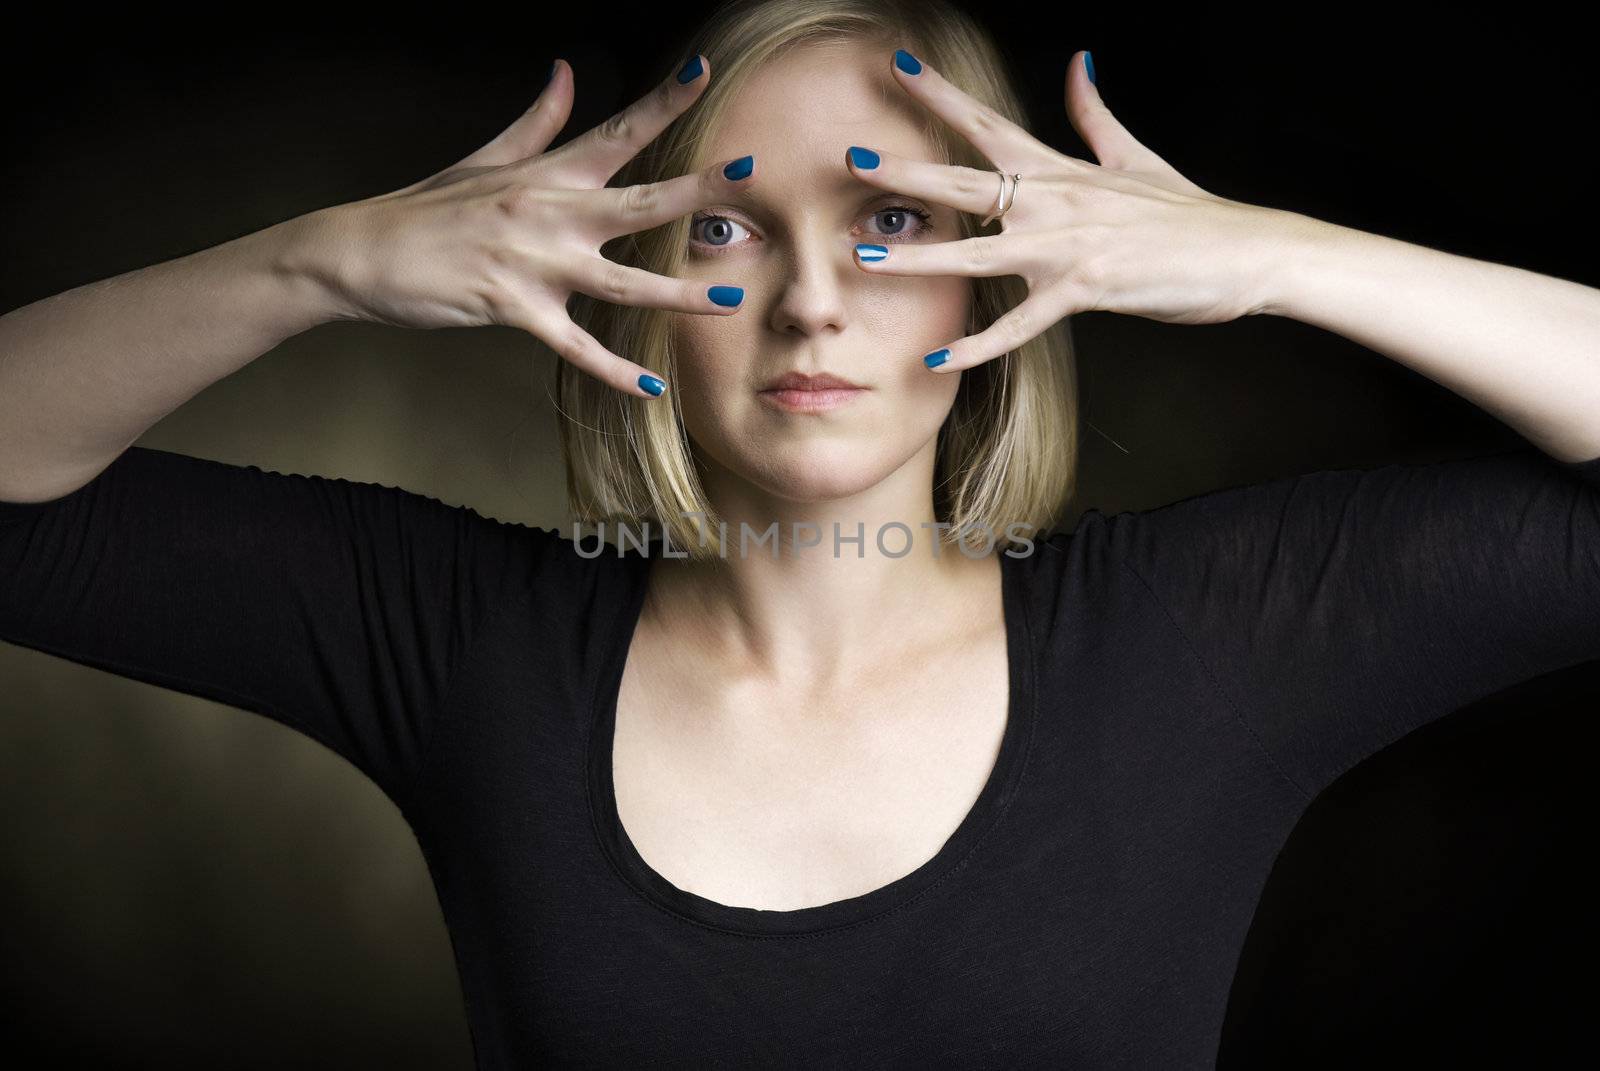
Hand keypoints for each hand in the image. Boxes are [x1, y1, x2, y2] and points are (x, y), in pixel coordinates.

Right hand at [301, 56, 753, 396]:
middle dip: (698, 188)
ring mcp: (532, 262)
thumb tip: (567, 71)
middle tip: (751, 175)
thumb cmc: (427, 208)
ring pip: (621, 281)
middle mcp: (548, 211)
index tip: (704, 69)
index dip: (663, 99)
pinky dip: (613, 369)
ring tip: (727, 299)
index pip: (616, 129)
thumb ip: (538, 122)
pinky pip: (575, 345)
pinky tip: (651, 387)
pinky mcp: (513, 308)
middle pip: (638, 199)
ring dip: (678, 293)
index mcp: (546, 173)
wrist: (359, 252)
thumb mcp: (485, 157)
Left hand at [847, 49, 1309, 372]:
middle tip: (851, 159)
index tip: (899, 67)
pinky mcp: (1086, 289)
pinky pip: (1021, 324)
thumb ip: (1094, 115)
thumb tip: (1078, 63)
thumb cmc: (1186, 214)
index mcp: (1061, 170)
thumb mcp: (1135, 155)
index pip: (988, 125)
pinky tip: (940, 360)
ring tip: (864, 260)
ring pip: (978, 254)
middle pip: (966, 182)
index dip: (941, 96)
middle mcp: (1055, 201)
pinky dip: (981, 346)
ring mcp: (1068, 246)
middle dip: (905, 172)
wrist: (1244, 250)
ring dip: (919, 259)